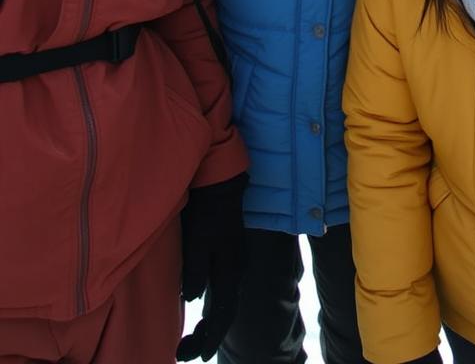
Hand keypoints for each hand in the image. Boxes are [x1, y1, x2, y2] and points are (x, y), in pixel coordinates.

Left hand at [176, 172, 246, 361]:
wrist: (221, 181)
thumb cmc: (207, 209)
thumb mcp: (198, 240)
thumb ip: (195, 271)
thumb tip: (191, 299)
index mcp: (231, 270)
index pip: (222, 314)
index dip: (209, 337)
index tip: (195, 356)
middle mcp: (236, 269)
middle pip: (225, 312)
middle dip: (207, 336)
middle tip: (186, 353)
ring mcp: (234, 260)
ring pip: (224, 301)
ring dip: (210, 322)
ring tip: (193, 339)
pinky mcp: (228, 253)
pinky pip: (222, 289)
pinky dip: (212, 306)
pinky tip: (201, 308)